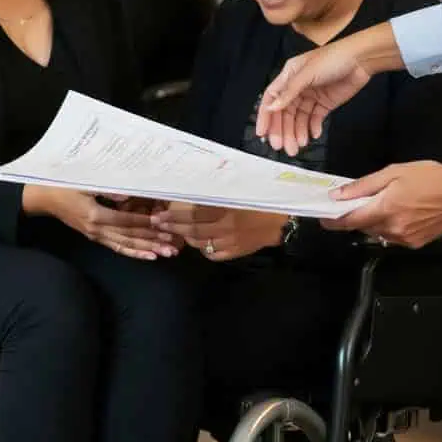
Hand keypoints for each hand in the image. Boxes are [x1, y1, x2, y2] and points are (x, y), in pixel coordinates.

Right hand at [24, 186, 179, 260]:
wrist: (46, 198)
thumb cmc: (65, 186)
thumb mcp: (84, 183)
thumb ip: (106, 190)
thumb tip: (127, 195)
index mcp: (95, 215)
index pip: (126, 220)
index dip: (146, 222)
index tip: (164, 224)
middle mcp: (97, 229)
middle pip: (130, 236)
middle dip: (153, 240)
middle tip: (174, 244)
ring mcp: (96, 236)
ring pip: (126, 245)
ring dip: (147, 249)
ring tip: (167, 253)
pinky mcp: (96, 237)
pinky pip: (117, 248)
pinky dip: (134, 253)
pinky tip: (148, 256)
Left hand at [151, 203, 286, 261]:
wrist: (283, 220)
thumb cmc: (260, 200)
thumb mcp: (239, 191)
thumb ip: (218, 192)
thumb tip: (194, 187)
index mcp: (226, 210)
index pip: (193, 215)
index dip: (174, 216)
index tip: (159, 215)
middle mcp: (226, 228)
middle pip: (192, 229)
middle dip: (172, 227)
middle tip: (158, 224)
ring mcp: (230, 242)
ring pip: (201, 243)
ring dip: (186, 237)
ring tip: (175, 232)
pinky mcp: (236, 252)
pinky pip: (214, 254)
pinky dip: (203, 249)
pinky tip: (199, 243)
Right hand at [256, 39, 371, 155]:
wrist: (361, 60)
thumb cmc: (334, 58)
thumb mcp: (308, 73)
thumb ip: (290, 92)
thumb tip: (272, 107)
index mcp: (289, 75)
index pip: (272, 98)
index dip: (266, 116)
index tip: (262, 133)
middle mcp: (298, 87)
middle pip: (285, 112)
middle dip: (283, 130)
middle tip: (282, 146)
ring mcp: (311, 96)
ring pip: (299, 118)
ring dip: (297, 132)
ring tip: (298, 146)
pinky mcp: (325, 103)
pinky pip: (315, 118)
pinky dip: (313, 127)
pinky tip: (313, 135)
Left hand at [322, 162, 441, 248]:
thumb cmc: (430, 177)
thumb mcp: (394, 172)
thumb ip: (364, 186)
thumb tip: (339, 195)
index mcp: (385, 210)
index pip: (350, 221)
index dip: (334, 220)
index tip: (323, 218)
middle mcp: (392, 229)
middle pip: (363, 227)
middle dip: (357, 216)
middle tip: (356, 203)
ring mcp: (405, 239)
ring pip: (378, 233)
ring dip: (374, 222)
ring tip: (383, 205)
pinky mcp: (416, 244)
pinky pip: (393, 237)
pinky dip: (389, 227)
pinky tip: (399, 213)